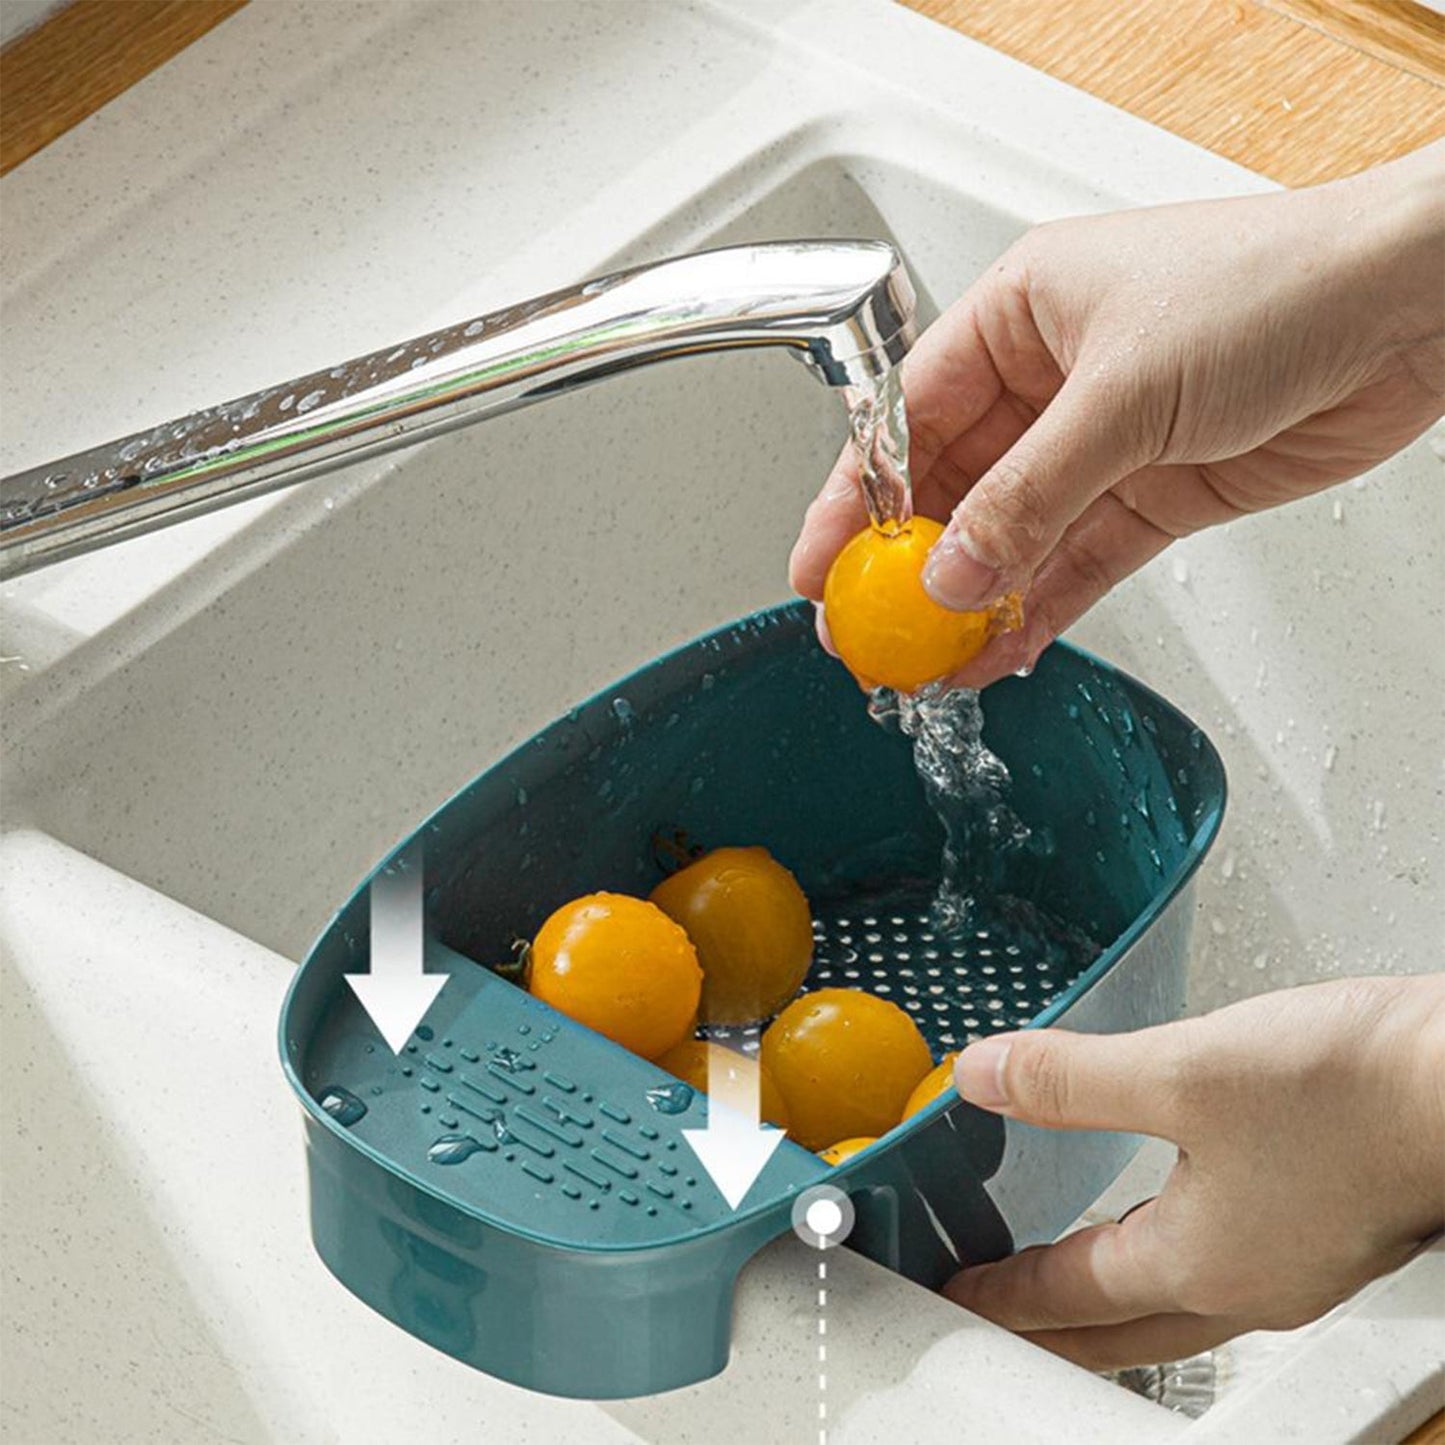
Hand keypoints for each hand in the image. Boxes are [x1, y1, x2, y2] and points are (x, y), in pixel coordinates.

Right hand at [790, 143, 1444, 687]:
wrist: (1408, 311)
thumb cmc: (1276, 288)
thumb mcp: (1122, 395)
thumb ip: (1028, 496)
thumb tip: (952, 572)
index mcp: (1019, 317)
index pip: (905, 418)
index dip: (853, 499)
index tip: (822, 565)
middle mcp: (1049, 379)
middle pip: (950, 488)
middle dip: (907, 567)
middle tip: (871, 633)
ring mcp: (1099, 442)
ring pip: (1009, 537)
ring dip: (971, 601)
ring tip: (930, 662)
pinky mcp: (1152, 493)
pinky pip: (1074, 563)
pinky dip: (1038, 608)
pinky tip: (1001, 649)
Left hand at [941, 975, 1444, 1367]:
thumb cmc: (1356, 1090)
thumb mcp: (1181, 1072)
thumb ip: (1070, 1080)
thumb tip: (985, 1076)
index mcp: (1200, 1264)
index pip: (1065, 1293)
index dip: (997, 1292)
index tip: (950, 1296)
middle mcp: (1248, 1283)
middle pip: (1116, 1326)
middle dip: (1045, 1321)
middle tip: (990, 1308)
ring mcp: (1294, 1262)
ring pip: (1171, 1301)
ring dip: (1105, 1290)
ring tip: (1063, 1267)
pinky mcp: (1326, 1225)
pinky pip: (1218, 1265)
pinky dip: (1163, 1254)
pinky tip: (1167, 1215)